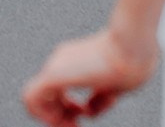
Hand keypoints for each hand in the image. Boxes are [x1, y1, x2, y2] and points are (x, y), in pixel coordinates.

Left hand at [22, 29, 156, 125]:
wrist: (133, 45)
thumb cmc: (133, 61)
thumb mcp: (115, 86)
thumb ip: (99, 98)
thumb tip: (89, 111)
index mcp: (77, 60)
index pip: (59, 88)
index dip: (67, 107)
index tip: (83, 114)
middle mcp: (63, 60)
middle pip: (47, 94)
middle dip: (60, 114)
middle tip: (75, 125)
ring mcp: (57, 65)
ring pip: (35, 97)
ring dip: (50, 117)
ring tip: (69, 125)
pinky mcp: (54, 74)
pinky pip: (31, 98)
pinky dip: (42, 115)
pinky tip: (60, 121)